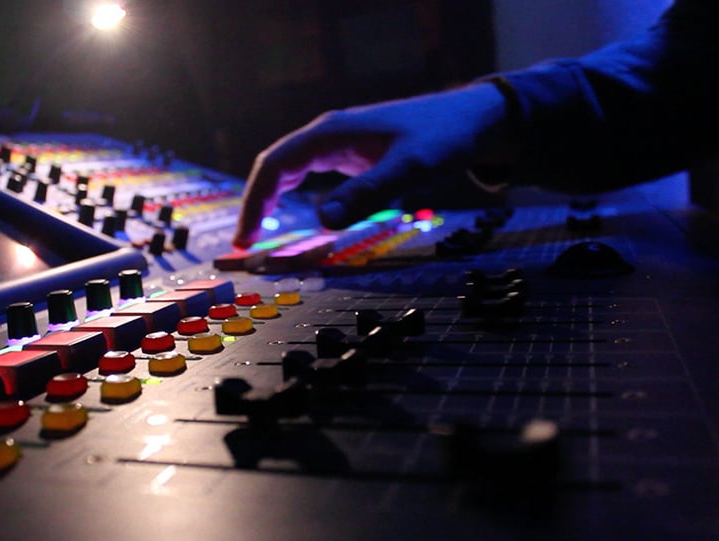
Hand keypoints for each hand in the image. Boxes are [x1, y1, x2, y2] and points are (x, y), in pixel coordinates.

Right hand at [232, 83, 509, 248]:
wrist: (473, 118)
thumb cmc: (443, 138)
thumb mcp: (408, 169)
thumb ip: (367, 193)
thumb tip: (324, 221)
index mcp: (331, 133)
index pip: (275, 165)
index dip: (255, 201)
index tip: (246, 237)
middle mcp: (328, 134)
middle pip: (275, 166)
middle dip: (255, 203)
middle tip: (245, 244)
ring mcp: (340, 142)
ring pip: (291, 168)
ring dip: (271, 198)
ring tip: (259, 233)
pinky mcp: (353, 152)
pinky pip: (310, 172)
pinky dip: (294, 193)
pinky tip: (295, 213)